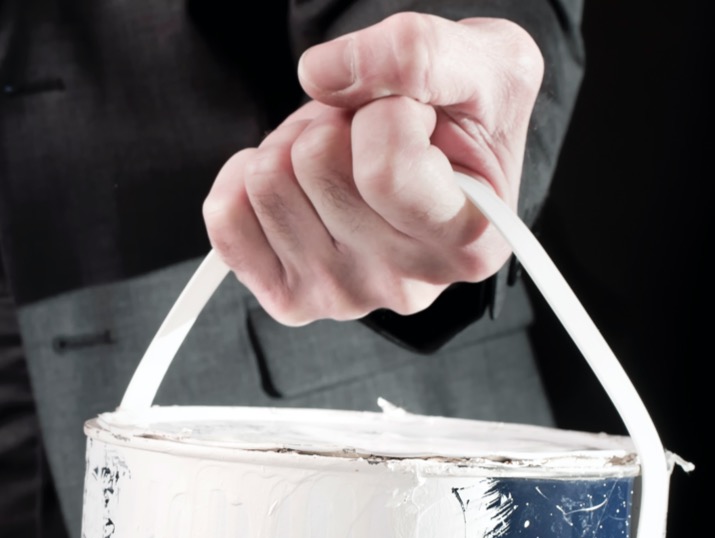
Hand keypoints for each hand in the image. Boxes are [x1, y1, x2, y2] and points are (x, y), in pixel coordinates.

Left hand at [202, 13, 543, 324]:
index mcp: (470, 244)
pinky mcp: (293, 297)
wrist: (448, 139)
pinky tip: (299, 179)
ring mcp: (347, 297)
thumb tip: (321, 76)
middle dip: (335, 121)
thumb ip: (418, 54)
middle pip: (316, 165)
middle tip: (372, 132)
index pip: (386, 172)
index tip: (418, 114)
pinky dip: (247, 173)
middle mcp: (410, 287)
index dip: (388, 111)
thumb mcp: (481, 60)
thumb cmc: (471, 110)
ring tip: (345, 152)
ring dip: (297, 142)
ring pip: (267, 181)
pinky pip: (226, 217)